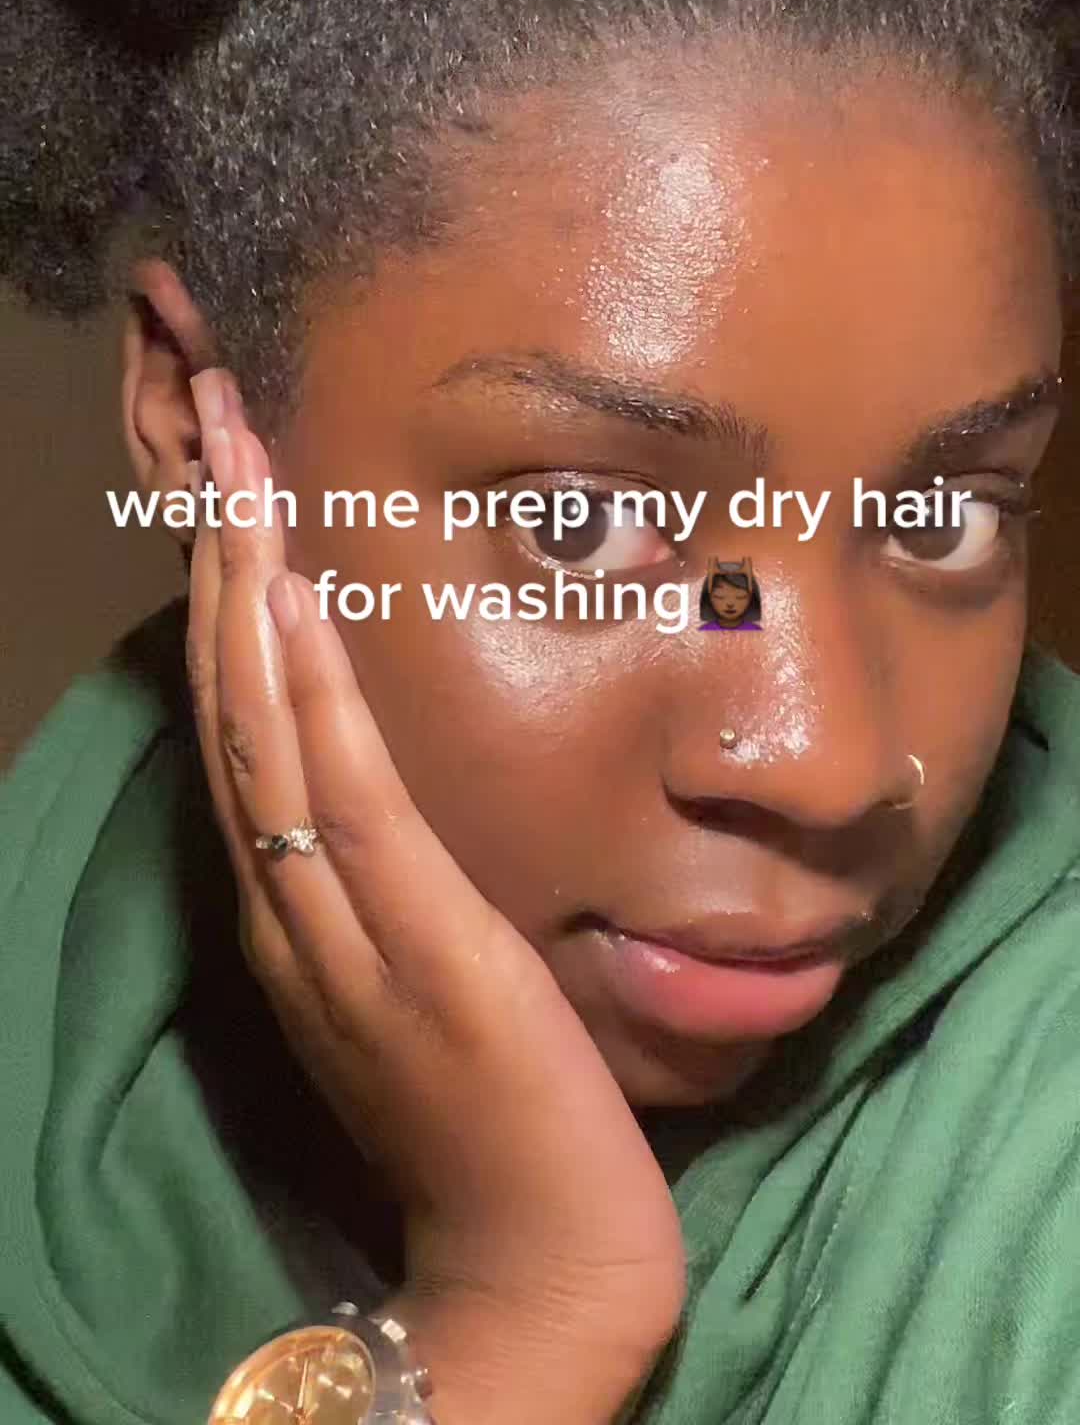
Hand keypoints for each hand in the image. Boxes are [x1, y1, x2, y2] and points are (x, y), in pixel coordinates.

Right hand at [186, 369, 685, 1424]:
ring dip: (252, 584)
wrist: (537, 1260)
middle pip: (238, 696)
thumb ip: (393, 876)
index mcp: (299, 897)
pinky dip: (314, 692)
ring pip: (272, 724)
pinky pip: (349, 793)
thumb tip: (391, 777)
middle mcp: (292, 896)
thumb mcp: (428, 966)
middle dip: (225, 552)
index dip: (229, 593)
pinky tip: (299, 598)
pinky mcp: (418, 939)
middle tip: (218, 419)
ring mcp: (341, 918)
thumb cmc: (495, 1109)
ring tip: (240, 463)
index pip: (248, 718)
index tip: (233, 480)